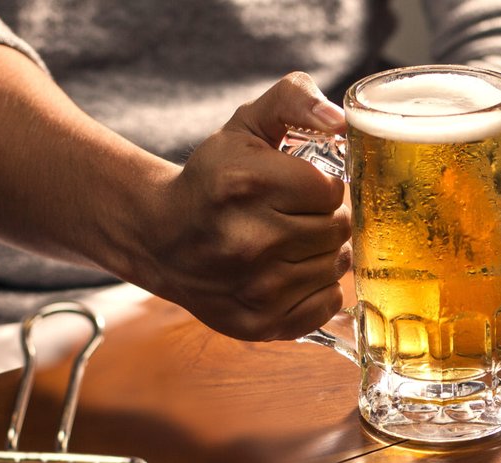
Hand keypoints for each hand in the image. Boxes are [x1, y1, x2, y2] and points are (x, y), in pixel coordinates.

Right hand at [134, 72, 352, 341]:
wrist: (161, 237)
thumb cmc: (213, 179)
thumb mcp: (246, 125)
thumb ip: (294, 100)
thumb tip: (339, 120)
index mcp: (248, 185)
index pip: (332, 191)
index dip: (321, 188)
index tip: (300, 189)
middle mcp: (251, 240)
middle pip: (338, 230)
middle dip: (325, 219)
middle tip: (297, 216)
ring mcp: (256, 289)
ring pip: (335, 267)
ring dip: (323, 253)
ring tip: (291, 243)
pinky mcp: (261, 324)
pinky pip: (327, 304)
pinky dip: (318, 289)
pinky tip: (291, 272)